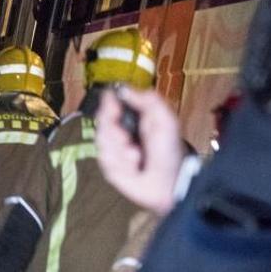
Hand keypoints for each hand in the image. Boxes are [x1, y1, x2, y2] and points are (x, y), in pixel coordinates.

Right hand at [95, 88, 183, 214]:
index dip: (107, 104)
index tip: (112, 107)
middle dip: (112, 129)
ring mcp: (113, 150)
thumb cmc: (169, 150)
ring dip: (120, 149)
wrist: (170, 182)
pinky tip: (134, 166)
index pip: (110, 104)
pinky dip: (122, 163)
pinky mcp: (109, 168)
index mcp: (132, 117)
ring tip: (136, 155)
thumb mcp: (165, 120)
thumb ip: (148, 100)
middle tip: (125, 136)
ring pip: (101, 141)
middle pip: (101, 121)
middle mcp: (120, 131)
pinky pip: (105, 160)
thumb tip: (125, 89)